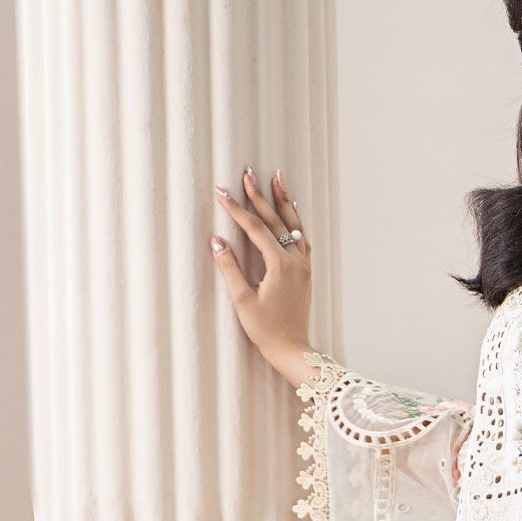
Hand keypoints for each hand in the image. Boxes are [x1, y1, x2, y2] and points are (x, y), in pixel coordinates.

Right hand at [209, 168, 315, 389]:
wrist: (292, 348)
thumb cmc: (266, 329)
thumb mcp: (242, 300)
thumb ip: (229, 268)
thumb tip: (215, 241)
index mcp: (279, 264)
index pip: (254, 228)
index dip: (236, 208)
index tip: (221, 191)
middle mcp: (295, 260)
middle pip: (275, 220)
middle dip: (259, 195)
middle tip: (248, 172)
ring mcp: (303, 265)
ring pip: (293, 225)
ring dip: (283, 201)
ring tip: (278, 178)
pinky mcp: (306, 273)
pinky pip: (302, 239)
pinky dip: (296, 222)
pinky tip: (292, 212)